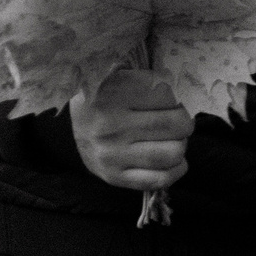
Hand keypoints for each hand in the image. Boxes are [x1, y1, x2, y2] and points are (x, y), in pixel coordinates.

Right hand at [68, 67, 193, 191]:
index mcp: (114, 93)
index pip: (168, 93)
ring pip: (173, 153)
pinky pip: (160, 179)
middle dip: (184, 122)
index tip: (169, 98)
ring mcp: (112, 154)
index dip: (176, 96)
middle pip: (176, 125)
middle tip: (176, 120)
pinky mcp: (114, 176)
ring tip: (172, 139)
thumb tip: (181, 89)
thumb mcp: (122, 76)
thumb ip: (150, 78)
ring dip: (181, 145)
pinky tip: (174, 160)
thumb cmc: (107, 99)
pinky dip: (176, 169)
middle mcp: (111, 125)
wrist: (71, 128)